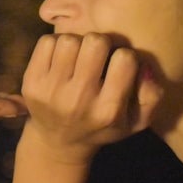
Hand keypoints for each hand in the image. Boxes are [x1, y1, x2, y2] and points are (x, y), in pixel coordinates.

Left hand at [20, 33, 161, 163]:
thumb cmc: (103, 126)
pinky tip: (62, 60)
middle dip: (100, 44)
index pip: (125, 59)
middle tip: (98, 56)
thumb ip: (151, 96)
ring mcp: (51, 91)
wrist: (59, 142)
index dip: (125, 56)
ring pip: (69, 40)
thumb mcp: (136, 121)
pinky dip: (56, 44)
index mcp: (107, 110)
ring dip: (77, 43)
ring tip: (79, 57)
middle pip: (95, 42)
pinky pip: (46, 42)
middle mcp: (78, 100)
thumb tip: (145, 67)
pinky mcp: (30, 83)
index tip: (119, 66)